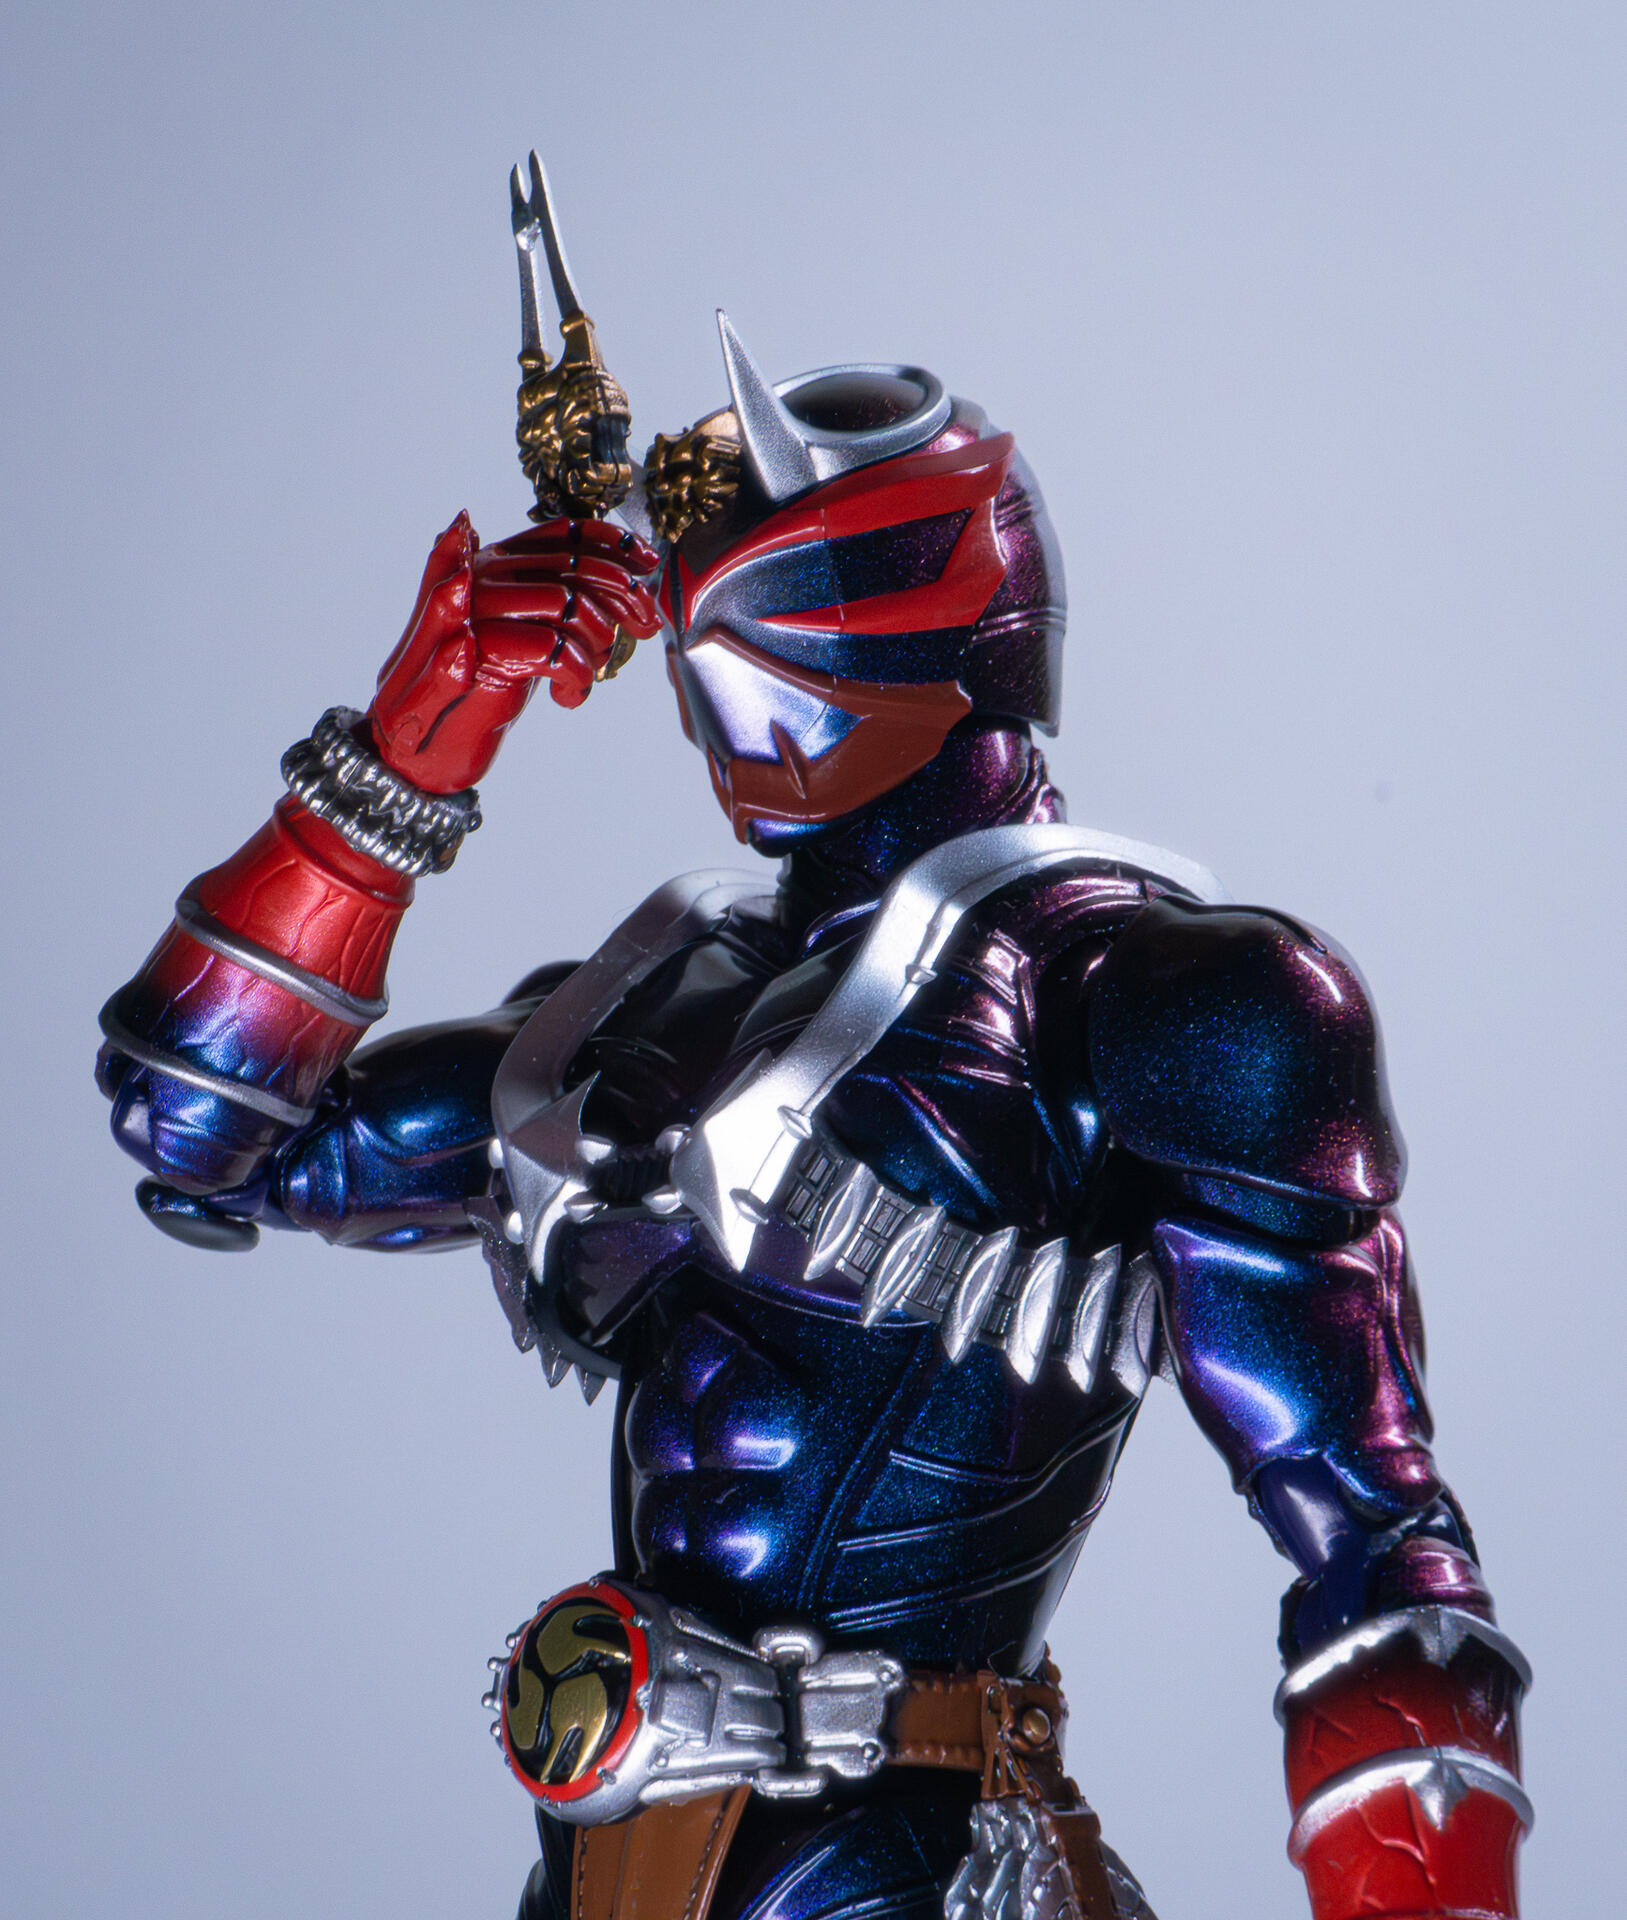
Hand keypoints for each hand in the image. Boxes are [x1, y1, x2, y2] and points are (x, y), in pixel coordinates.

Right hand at [369, 512, 661, 792]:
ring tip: (591, 670)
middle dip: (625, 594)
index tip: (648, 560)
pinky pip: (558, 651)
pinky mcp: (487, 653)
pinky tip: (569, 696)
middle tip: (646, 624)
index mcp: (495, 562)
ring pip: (571, 606)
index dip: (613, 542)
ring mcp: (482, 610)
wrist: (422, 742)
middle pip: (576, 567)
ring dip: (599, 643)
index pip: (563, 534)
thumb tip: (625, 581)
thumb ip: (556, 601)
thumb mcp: (523, 633)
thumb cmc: (478, 686)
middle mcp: (485, 574)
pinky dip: (578, 678)